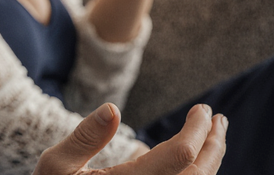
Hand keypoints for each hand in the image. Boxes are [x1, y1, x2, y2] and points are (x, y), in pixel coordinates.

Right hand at [34, 103, 226, 174]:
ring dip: (211, 160)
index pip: (179, 156)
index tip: (201, 110)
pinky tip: (195, 161)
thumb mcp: (55, 165)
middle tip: (218, 118)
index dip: (197, 130)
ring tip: (214, 136)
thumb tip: (113, 108)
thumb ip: (84, 137)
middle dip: (213, 144)